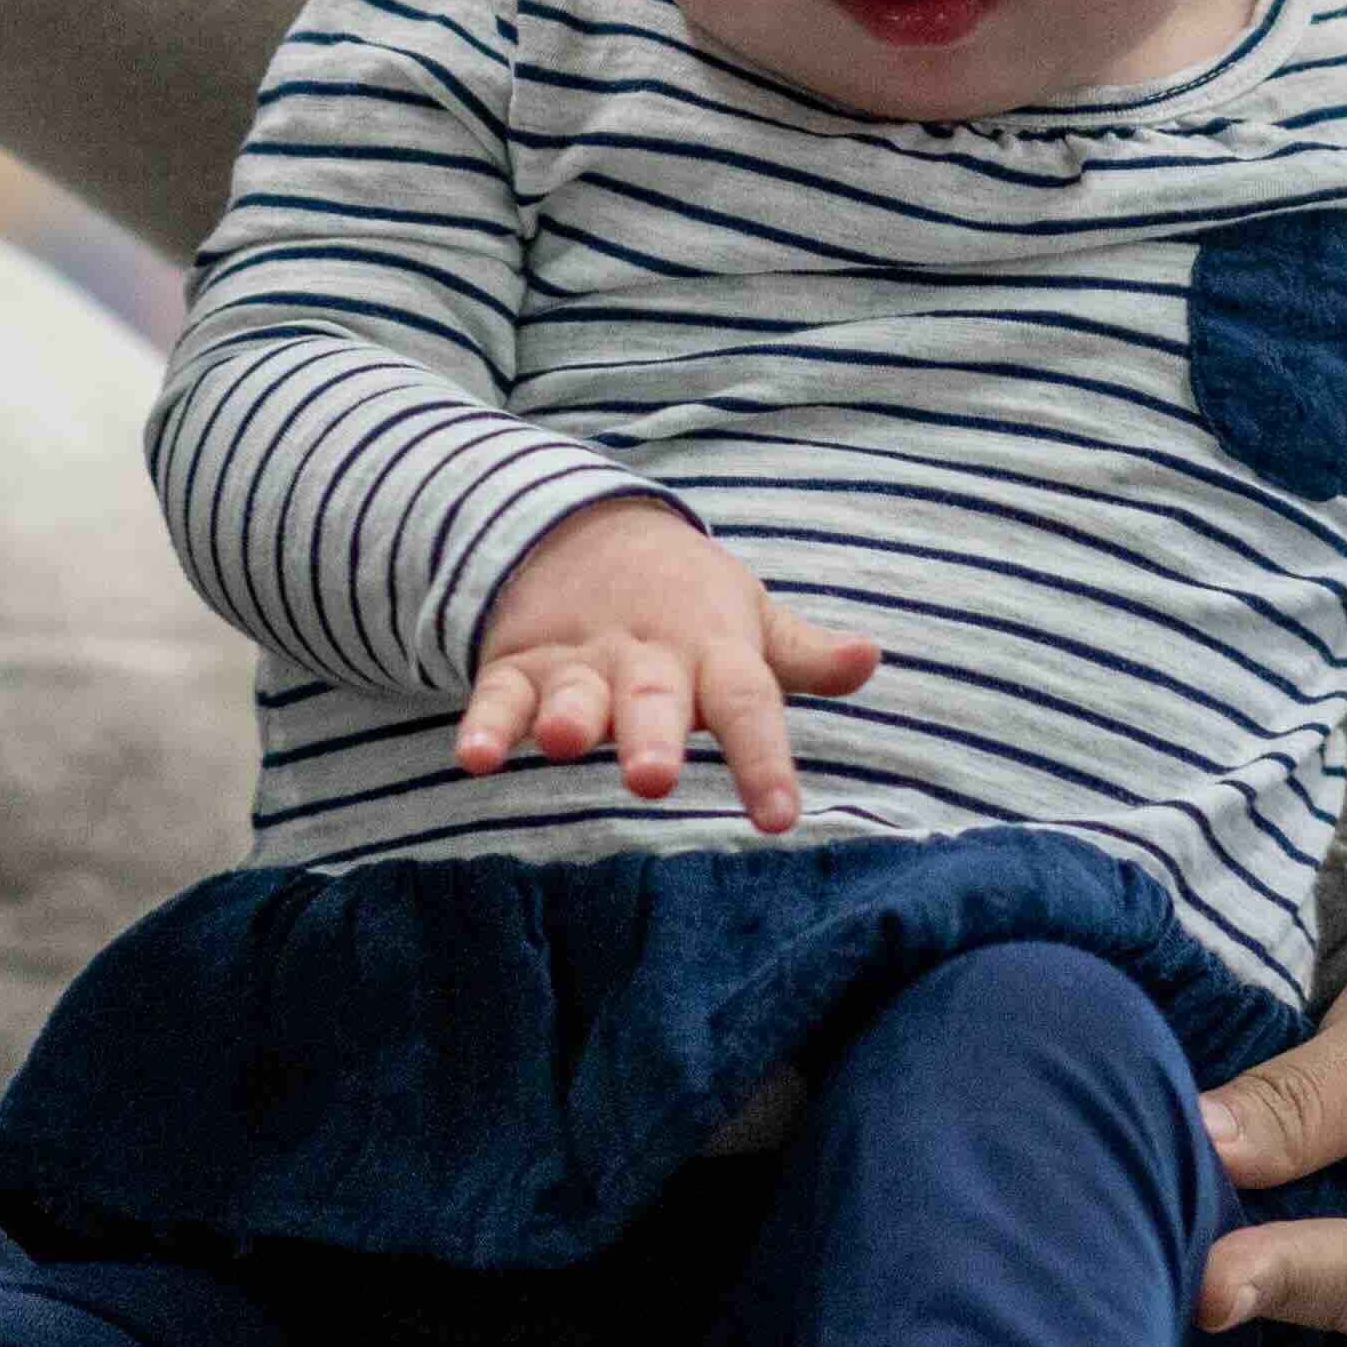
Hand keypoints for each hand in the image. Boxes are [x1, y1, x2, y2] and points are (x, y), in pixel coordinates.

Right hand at [460, 494, 879, 829]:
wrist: (581, 529)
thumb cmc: (688, 600)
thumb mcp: (748, 618)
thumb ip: (801, 654)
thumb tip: (870, 659)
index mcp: (712, 650)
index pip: (747, 704)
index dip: (763, 761)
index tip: (778, 818)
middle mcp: (646, 658)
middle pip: (653, 699)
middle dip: (650, 736)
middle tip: (651, 778)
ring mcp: (579, 662)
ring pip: (574, 694)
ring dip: (569, 720)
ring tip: (564, 744)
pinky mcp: (519, 667)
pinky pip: (501, 697)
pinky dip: (487, 725)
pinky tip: (476, 758)